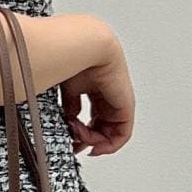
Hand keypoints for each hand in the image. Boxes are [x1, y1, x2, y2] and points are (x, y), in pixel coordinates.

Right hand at [60, 35, 134, 154]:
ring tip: (81, 140)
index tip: (69, 138)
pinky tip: (97, 147)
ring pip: (111, 130)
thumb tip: (68, 122)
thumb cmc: (70, 56)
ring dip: (95, 141)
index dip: (78, 130)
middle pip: (100, 124)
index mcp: (91, 84)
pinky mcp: (126, 104)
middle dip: (86, 139)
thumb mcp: (66, 88)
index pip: (88, 114)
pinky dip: (111, 145)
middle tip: (75, 145)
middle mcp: (105, 92)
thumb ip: (68, 106)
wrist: (85, 45)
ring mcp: (117, 98)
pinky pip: (123, 132)